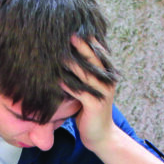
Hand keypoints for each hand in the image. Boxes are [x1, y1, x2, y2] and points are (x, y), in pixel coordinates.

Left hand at [62, 36, 119, 151]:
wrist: (101, 136)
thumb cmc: (90, 111)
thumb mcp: (88, 89)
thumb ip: (83, 74)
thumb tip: (66, 56)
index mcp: (107, 74)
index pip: (98, 52)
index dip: (88, 40)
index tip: (74, 27)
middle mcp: (107, 80)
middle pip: (94, 58)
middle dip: (81, 45)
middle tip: (69, 32)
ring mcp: (103, 92)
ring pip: (86, 73)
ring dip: (72, 62)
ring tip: (59, 51)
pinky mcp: (95, 104)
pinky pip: (80, 91)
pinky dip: (68, 84)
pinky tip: (56, 78)